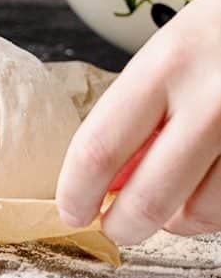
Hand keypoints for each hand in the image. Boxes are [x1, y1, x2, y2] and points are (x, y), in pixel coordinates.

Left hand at [56, 0, 220, 244]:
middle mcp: (212, 99)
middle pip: (148, 199)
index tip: (71, 210)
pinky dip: (210, 209)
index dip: (76, 192)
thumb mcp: (171, 52)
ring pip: (199, 215)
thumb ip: (138, 113)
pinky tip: (206, 183)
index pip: (100, 147)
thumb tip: (107, 183)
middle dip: (122, 225)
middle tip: (115, 226)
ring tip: (173, 195)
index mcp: (168, 64)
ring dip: (176, 220)